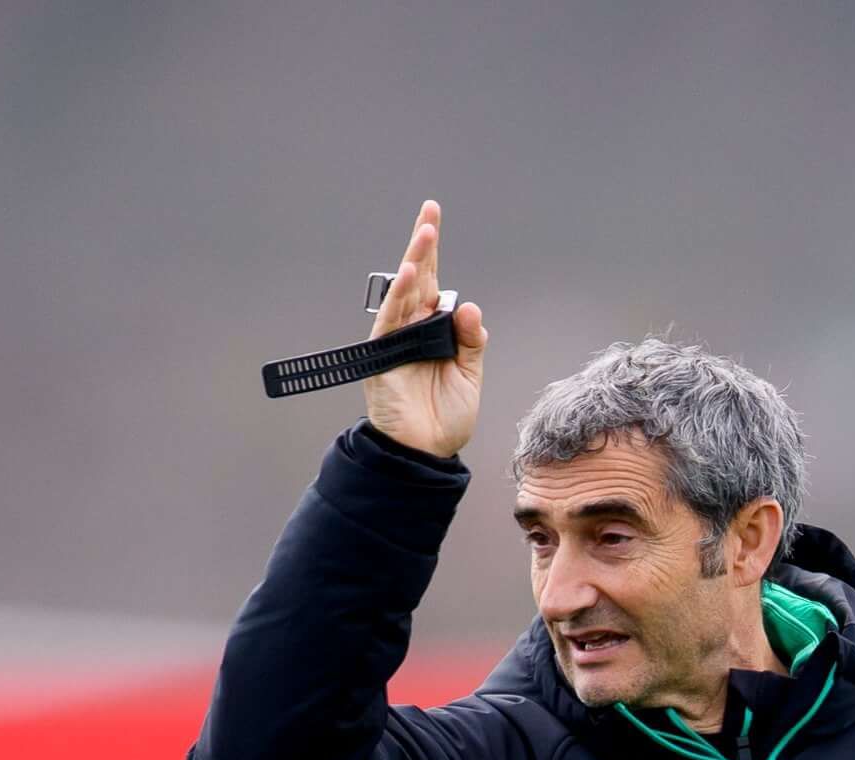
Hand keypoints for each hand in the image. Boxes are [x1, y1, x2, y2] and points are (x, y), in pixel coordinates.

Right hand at [362, 199, 488, 460]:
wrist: (427, 452)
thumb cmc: (446, 415)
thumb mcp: (470, 374)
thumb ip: (471, 340)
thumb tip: (468, 306)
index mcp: (433, 330)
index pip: (435, 284)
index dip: (435, 253)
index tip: (434, 217)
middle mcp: (412, 329)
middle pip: (419, 279)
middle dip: (424, 245)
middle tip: (430, 212)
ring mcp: (395, 340)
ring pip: (405, 292)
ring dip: (416, 262)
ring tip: (426, 233)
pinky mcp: (382, 356)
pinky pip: (391, 320)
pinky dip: (401, 297)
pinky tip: (412, 276)